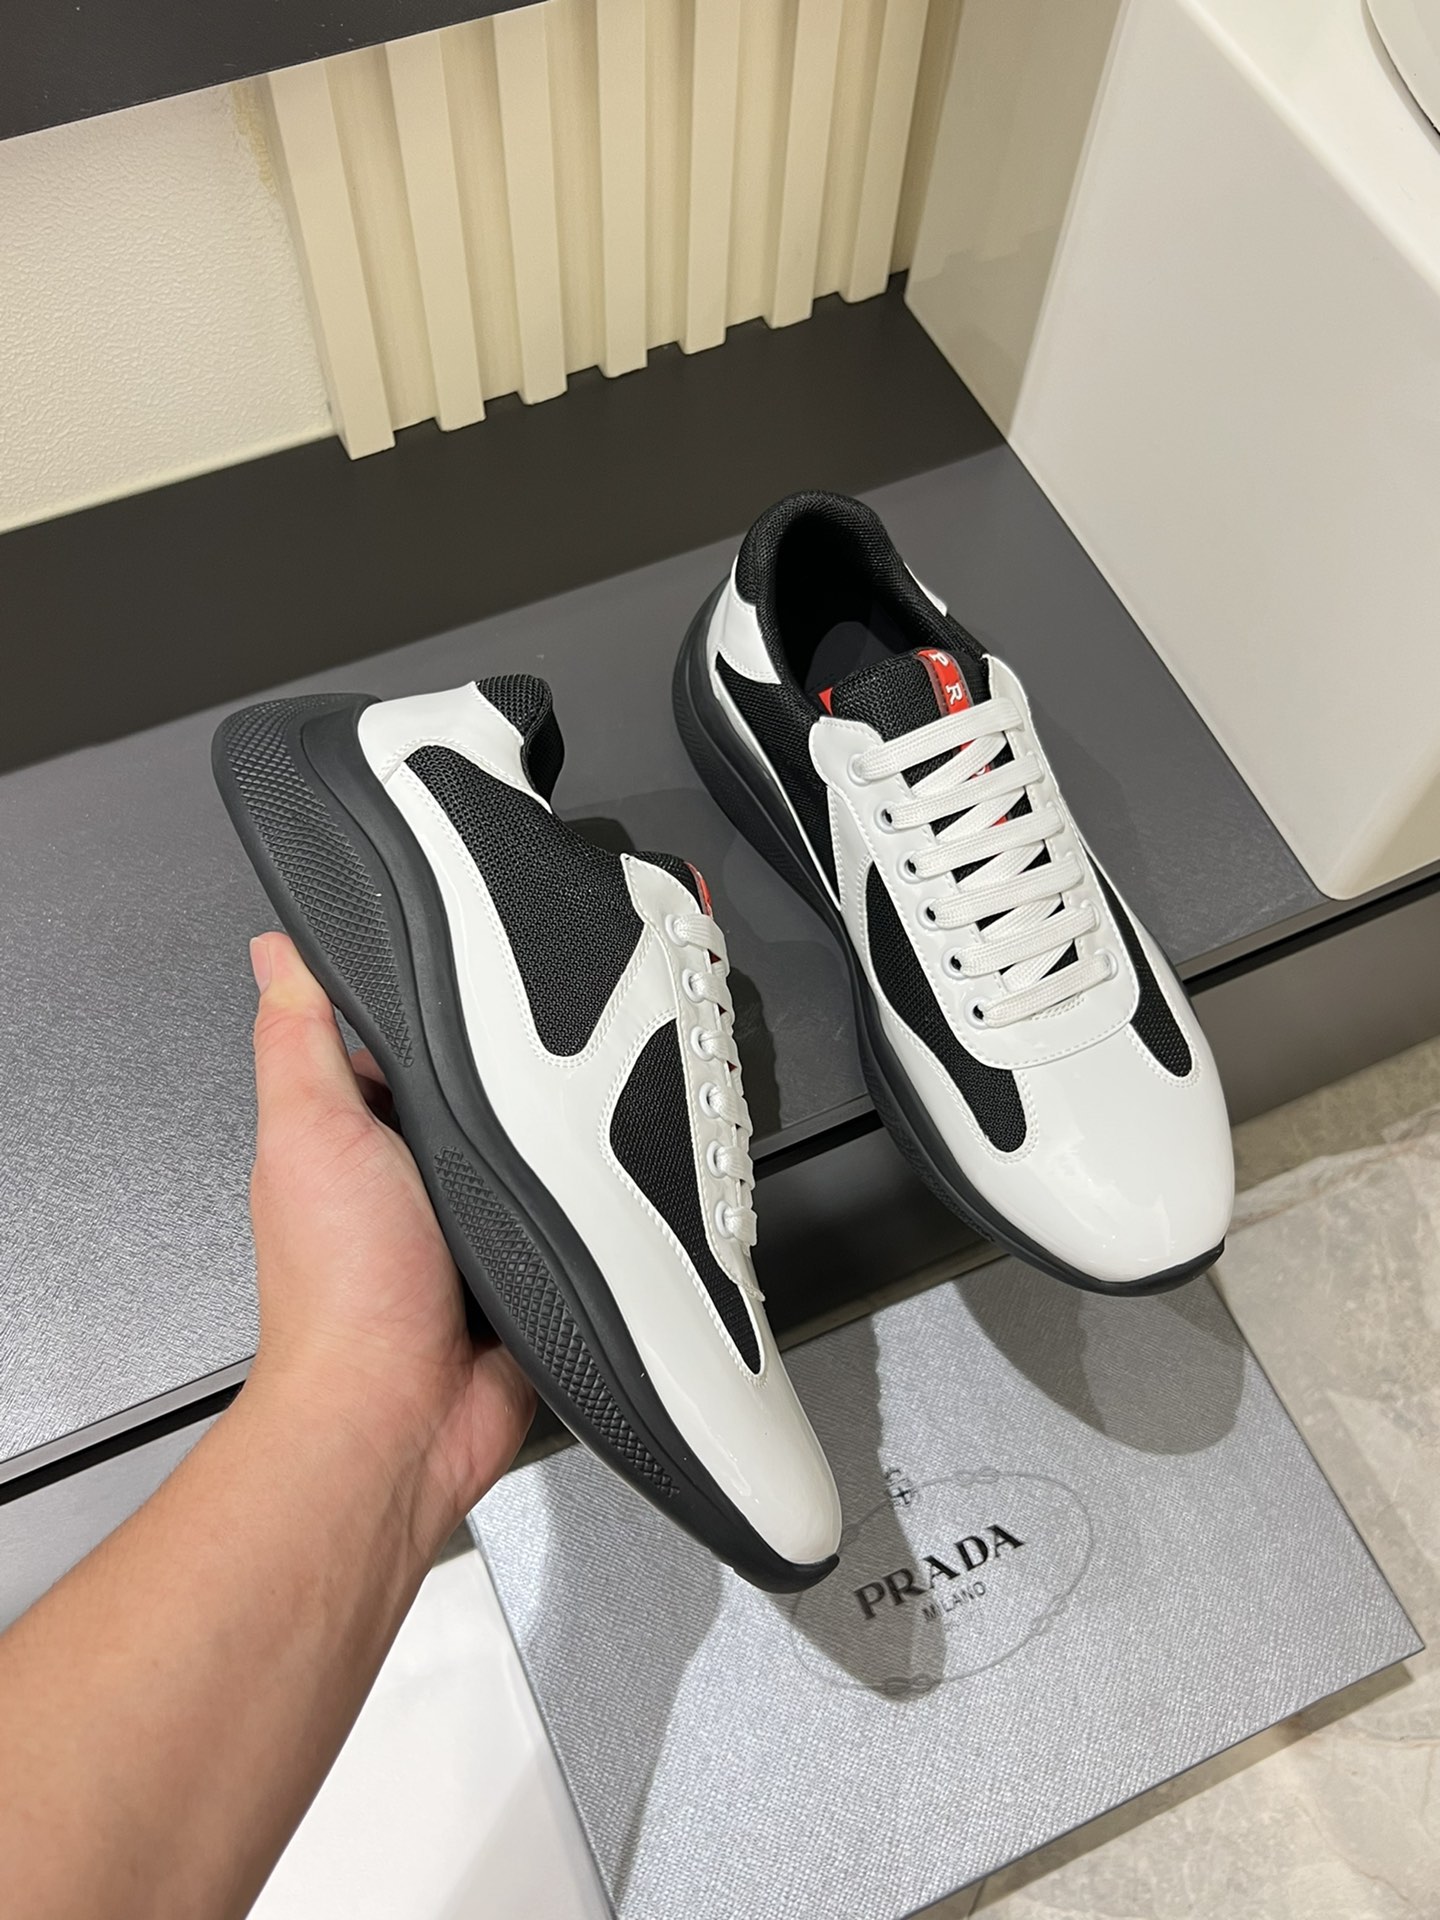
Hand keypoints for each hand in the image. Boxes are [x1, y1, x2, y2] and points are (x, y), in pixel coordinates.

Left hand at [245, 932, 533, 1552]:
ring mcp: (479, 1226)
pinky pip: (578, 1217)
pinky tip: (606, 1184)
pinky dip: (594, 1206)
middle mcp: (419, 1178)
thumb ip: (297, 1037)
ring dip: (565, 1143)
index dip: (447, 1006)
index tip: (490, 963)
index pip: (411, 1040)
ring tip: (586, 1114)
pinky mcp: (534, 1269)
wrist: (402, 1416)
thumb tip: (278, 949)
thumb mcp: (307, 1131)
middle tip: (561, 1044)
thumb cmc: (340, 1290)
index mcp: (359, 1135)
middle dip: (522, 1075)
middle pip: (487, 1092)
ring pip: (539, 1152)